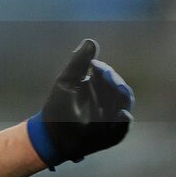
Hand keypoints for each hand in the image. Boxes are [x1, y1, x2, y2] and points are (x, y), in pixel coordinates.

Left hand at [27, 39, 134, 168]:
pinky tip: (123, 114)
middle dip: (114, 80)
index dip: (104, 70)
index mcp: (99, 88)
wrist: (50, 133)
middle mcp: (109, 102)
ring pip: (124, 105)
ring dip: (122, 95)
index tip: (94, 65)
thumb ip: (78, 63)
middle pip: (120, 88)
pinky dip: (124, 122)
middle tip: (104, 74)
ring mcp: (112, 119)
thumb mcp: (66, 81)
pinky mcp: (111, 135)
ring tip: (116, 86)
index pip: (109, 76)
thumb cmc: (57, 106)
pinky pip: (122, 129)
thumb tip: (91, 41)